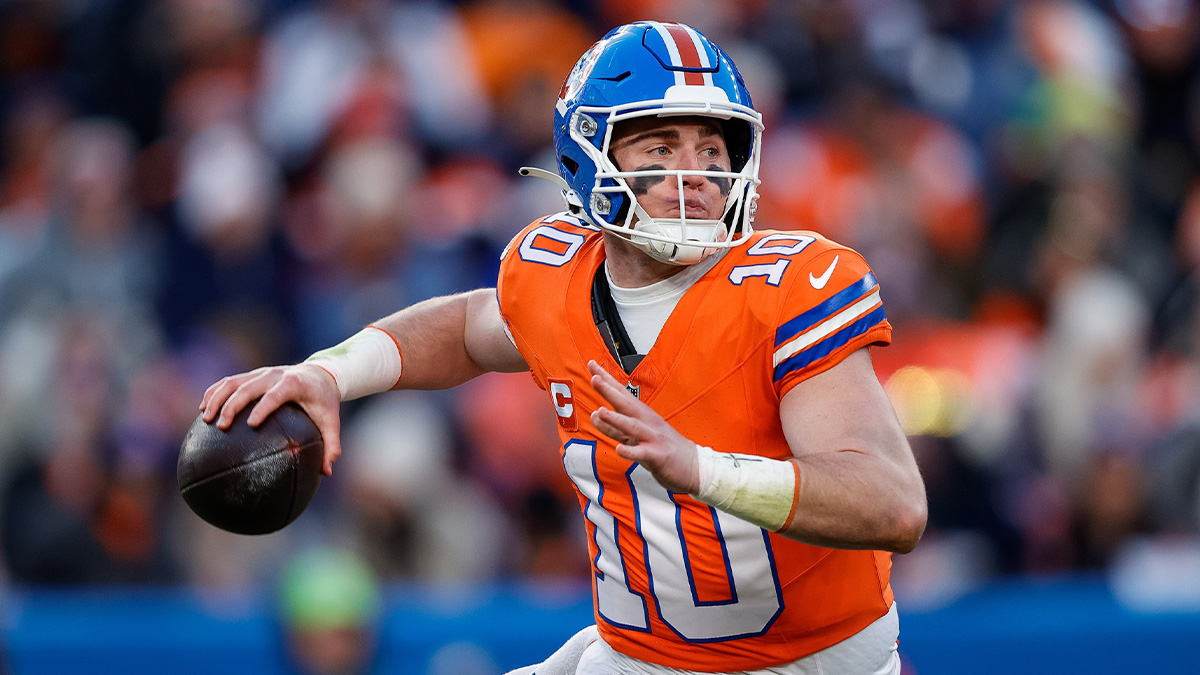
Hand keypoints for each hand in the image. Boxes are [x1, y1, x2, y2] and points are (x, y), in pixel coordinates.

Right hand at [200, 363, 342, 475]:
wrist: (320, 373)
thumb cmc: (324, 401)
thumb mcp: (332, 421)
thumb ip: (331, 445)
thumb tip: (326, 473)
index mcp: (294, 383)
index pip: (276, 395)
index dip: (263, 407)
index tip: (251, 424)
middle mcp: (274, 374)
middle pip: (248, 387)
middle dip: (232, 405)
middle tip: (221, 426)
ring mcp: (261, 373)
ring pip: (233, 382)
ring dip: (216, 398)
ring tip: (205, 419)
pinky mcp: (251, 374)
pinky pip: (228, 381)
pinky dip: (214, 392)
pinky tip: (202, 409)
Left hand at [587, 360, 698, 493]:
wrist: (693, 464)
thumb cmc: (662, 446)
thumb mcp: (636, 435)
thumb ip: (615, 426)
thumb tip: (595, 414)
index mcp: (641, 414)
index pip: (621, 393)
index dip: (607, 379)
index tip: (592, 365)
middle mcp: (647, 422)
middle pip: (626, 404)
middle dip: (610, 391)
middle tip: (595, 379)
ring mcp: (653, 438)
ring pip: (632, 427)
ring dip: (616, 419)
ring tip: (600, 412)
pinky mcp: (658, 455)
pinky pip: (642, 453)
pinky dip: (631, 451)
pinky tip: (619, 449)